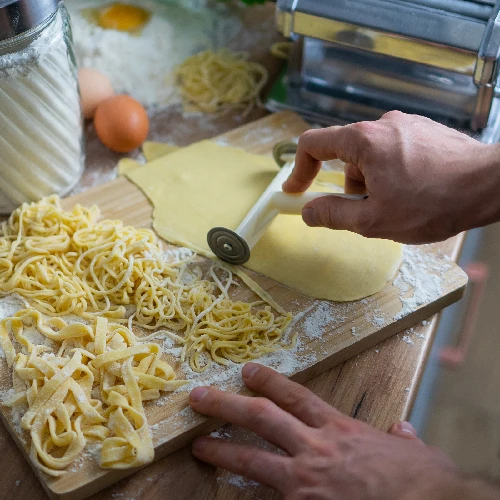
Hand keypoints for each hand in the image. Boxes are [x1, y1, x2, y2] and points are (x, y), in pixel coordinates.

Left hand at [189, 363, 465, 499]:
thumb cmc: (422, 483)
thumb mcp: (414, 454)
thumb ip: (400, 440)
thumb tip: (402, 432)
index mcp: (339, 429)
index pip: (295, 396)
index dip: (269, 381)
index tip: (247, 372)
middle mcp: (315, 448)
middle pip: (262, 418)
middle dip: (227, 405)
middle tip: (199, 397)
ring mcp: (305, 481)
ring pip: (254, 459)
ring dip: (223, 451)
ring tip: (198, 446)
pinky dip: (248, 497)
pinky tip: (229, 494)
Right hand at [283, 111, 499, 243]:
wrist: (492, 185)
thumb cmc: (433, 202)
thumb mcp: (374, 219)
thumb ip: (333, 215)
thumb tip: (307, 212)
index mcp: (363, 141)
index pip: (313, 144)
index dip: (299, 170)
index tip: (296, 192)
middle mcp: (382, 124)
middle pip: (345, 157)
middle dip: (351, 188)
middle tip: (372, 212)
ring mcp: (406, 124)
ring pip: (372, 158)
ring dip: (374, 184)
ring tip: (401, 205)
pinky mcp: (424, 131)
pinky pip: (394, 152)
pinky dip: (393, 174)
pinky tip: (416, 192)